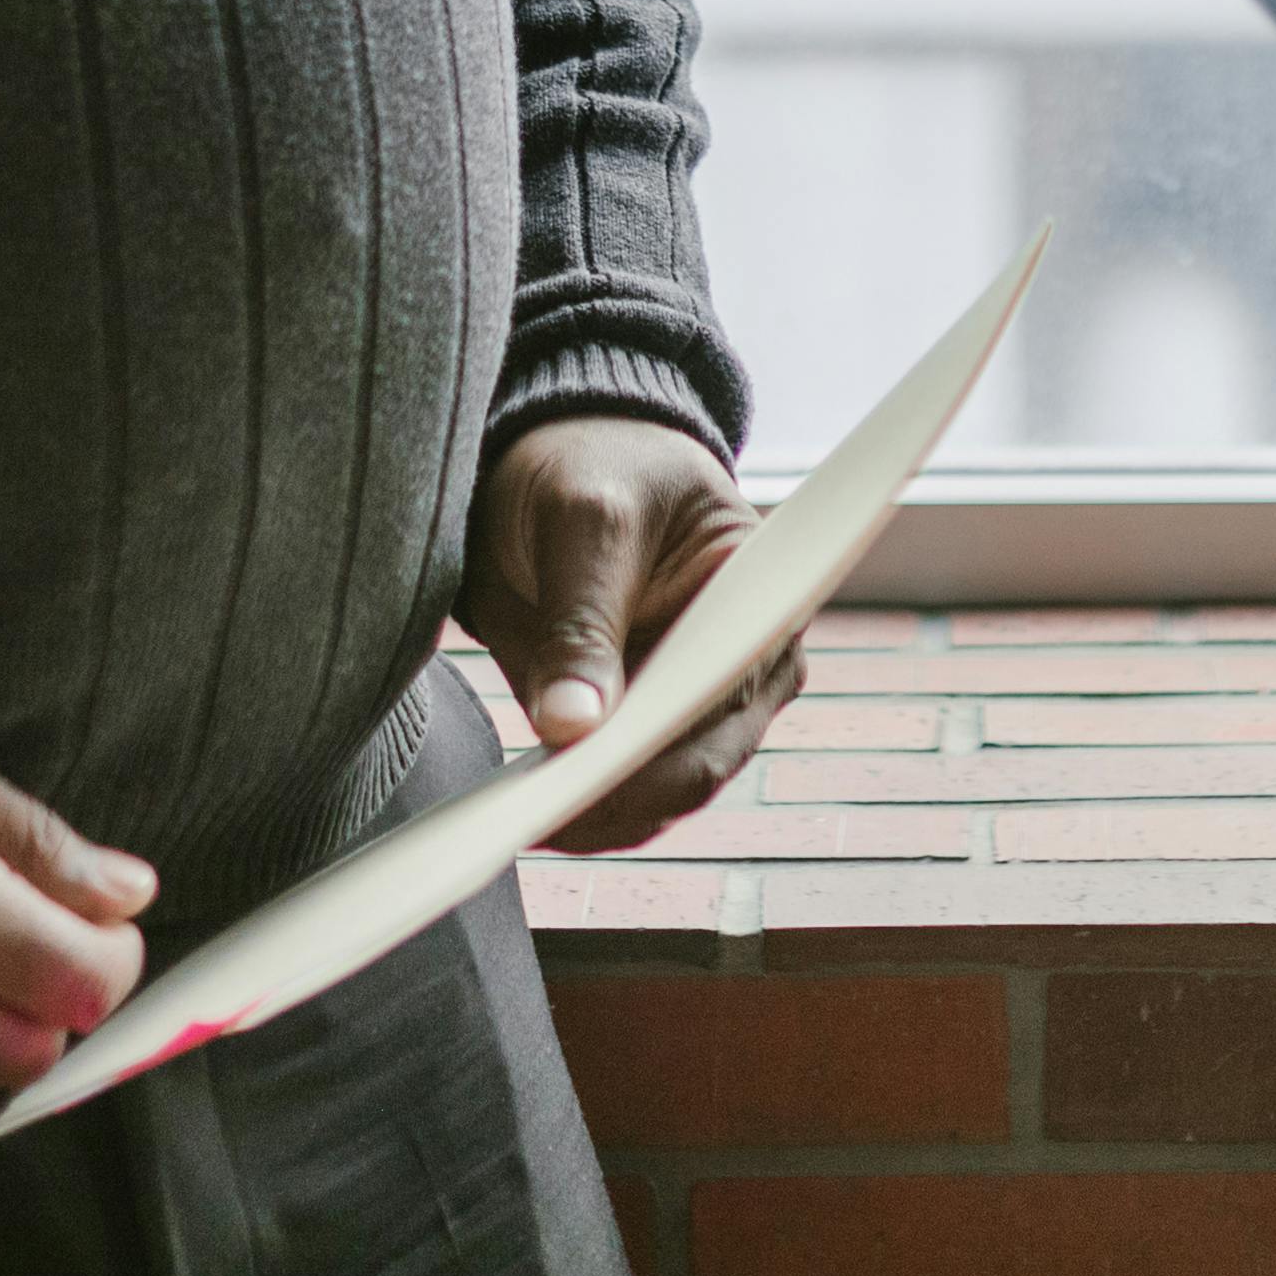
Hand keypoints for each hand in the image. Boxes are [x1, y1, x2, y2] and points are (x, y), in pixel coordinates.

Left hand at [462, 414, 799, 851]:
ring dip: (589, 814)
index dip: (656, 754)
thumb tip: (571, 729)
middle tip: (529, 818)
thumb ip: (581, 618)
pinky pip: (617, 791)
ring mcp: (697, 708)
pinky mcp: (644, 728)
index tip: (580, 786)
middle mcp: (748, 671)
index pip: (720, 705)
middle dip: (614, 799)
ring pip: (656, 798)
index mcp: (764, 605)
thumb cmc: (596, 464)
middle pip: (693, 768)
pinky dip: (573, 805)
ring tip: (511, 818)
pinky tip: (517, 805)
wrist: (569, 456)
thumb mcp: (584, 518)